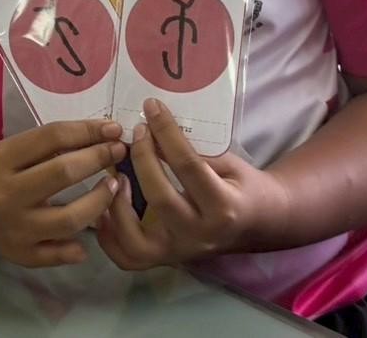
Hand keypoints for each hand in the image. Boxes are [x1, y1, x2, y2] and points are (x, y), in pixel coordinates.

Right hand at [0, 119, 126, 267]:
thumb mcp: (12, 150)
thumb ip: (50, 144)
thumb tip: (104, 134)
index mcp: (1, 159)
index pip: (51, 138)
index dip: (87, 131)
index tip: (113, 129)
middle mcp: (6, 193)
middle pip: (62, 172)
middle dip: (98, 158)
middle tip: (119, 151)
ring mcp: (15, 227)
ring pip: (68, 219)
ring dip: (99, 201)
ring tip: (113, 187)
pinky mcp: (21, 255)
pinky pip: (58, 254)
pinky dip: (77, 247)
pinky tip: (91, 234)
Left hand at [97, 98, 289, 269]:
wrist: (259, 223)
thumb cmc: (242, 186)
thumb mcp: (227, 163)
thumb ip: (193, 153)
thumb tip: (151, 129)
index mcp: (223, 207)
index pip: (188, 166)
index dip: (167, 132)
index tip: (152, 107)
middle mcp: (200, 235)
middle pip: (160, 198)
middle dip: (142, 158)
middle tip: (136, 132)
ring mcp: (180, 252)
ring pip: (136, 241)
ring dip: (117, 205)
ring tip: (116, 176)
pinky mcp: (165, 259)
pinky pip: (127, 257)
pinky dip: (109, 234)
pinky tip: (106, 204)